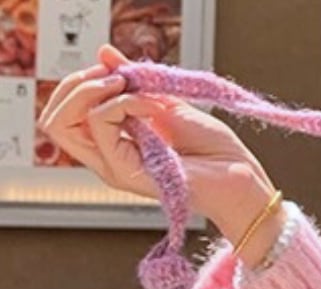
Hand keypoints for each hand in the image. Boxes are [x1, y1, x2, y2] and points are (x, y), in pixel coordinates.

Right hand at [36, 42, 272, 222]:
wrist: (240, 177)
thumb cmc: (215, 151)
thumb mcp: (168, 103)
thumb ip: (134, 81)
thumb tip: (104, 53)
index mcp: (116, 143)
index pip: (66, 112)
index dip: (80, 82)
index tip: (116, 70)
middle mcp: (110, 158)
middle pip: (54, 120)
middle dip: (77, 85)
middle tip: (116, 77)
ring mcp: (116, 168)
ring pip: (67, 124)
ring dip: (97, 92)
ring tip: (133, 89)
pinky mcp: (129, 174)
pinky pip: (102, 126)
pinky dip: (123, 103)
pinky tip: (152, 106)